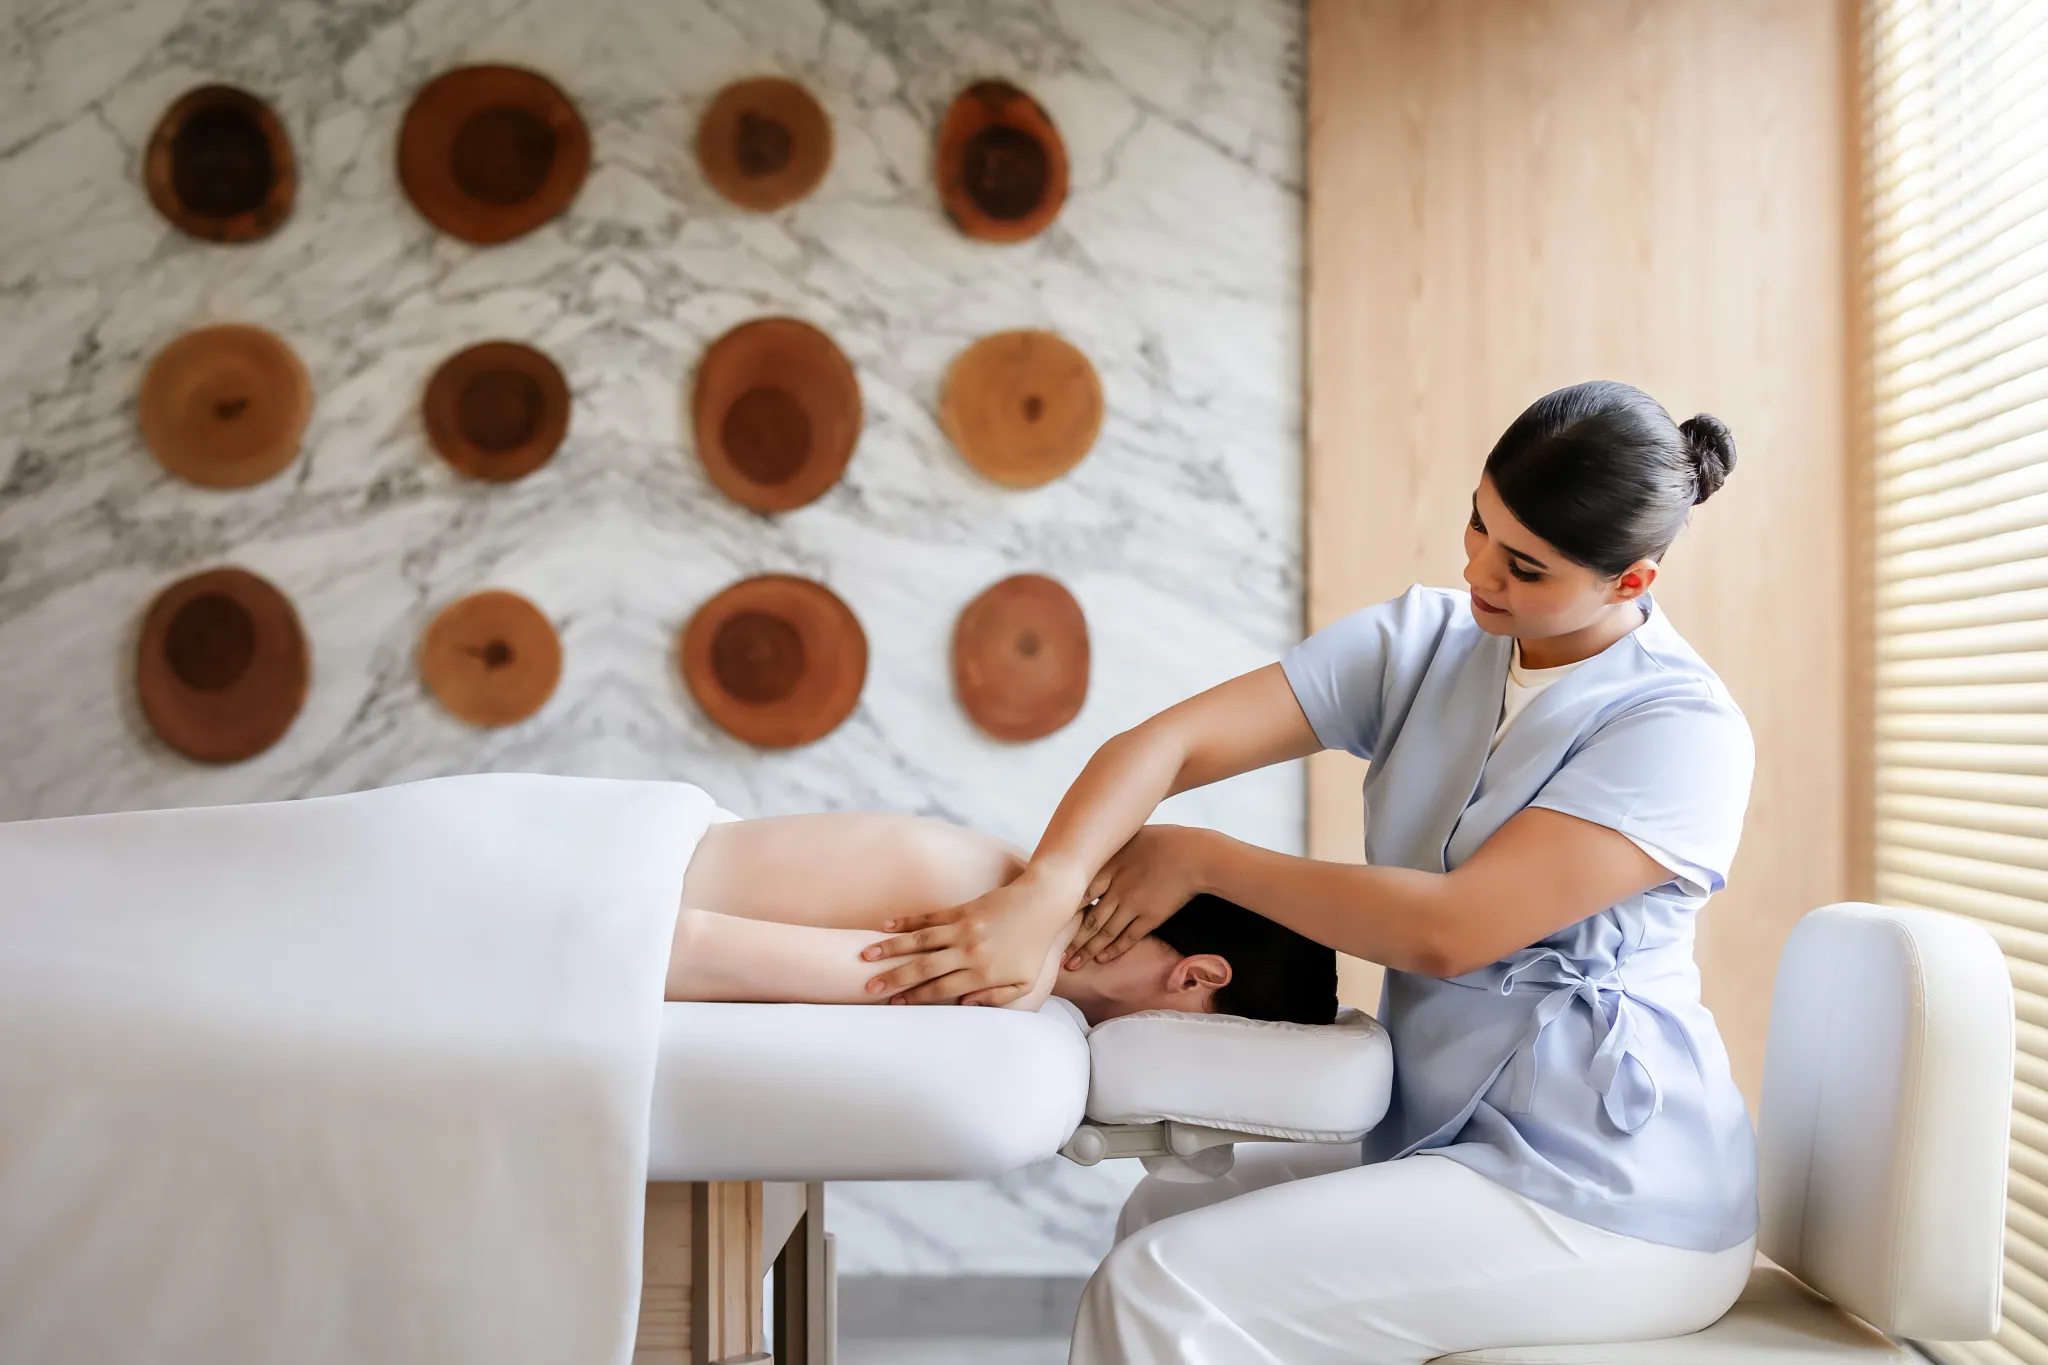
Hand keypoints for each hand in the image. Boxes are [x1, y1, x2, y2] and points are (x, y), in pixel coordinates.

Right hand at [860, 870, 1083, 1006]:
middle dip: (893, 978)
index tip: (893, 1004)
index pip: (941, 989)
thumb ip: (996, 998)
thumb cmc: (1034, 947)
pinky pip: (927, 918)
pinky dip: (905, 923)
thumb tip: (964, 1006)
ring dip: (891, 948)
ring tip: (865, 955)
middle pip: (924, 967)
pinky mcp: (960, 910)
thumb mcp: (1025, 982)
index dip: (915, 997)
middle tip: (868, 986)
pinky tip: (885, 927)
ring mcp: (962, 929)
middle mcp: (968, 951)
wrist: (1042, 904)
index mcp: (982, 973)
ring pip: (919, 941)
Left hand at [1066, 824, 1211, 967]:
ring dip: (1086, 951)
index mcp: (1109, 866)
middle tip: (1054, 955)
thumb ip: (1109, 849)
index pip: (1078, 893)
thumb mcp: (1130, 837)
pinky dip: (1113, 950)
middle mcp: (1117, 888)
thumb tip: (1090, 847)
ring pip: (1104, 933)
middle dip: (1070, 939)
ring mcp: (1133, 904)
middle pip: (1087, 918)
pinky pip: (1128, 938)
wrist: (1195, 855)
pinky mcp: (1150, 917)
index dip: (1061, 910)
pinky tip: (1101, 959)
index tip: (1047, 922)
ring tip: (1071, 965)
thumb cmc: (1165, 840)